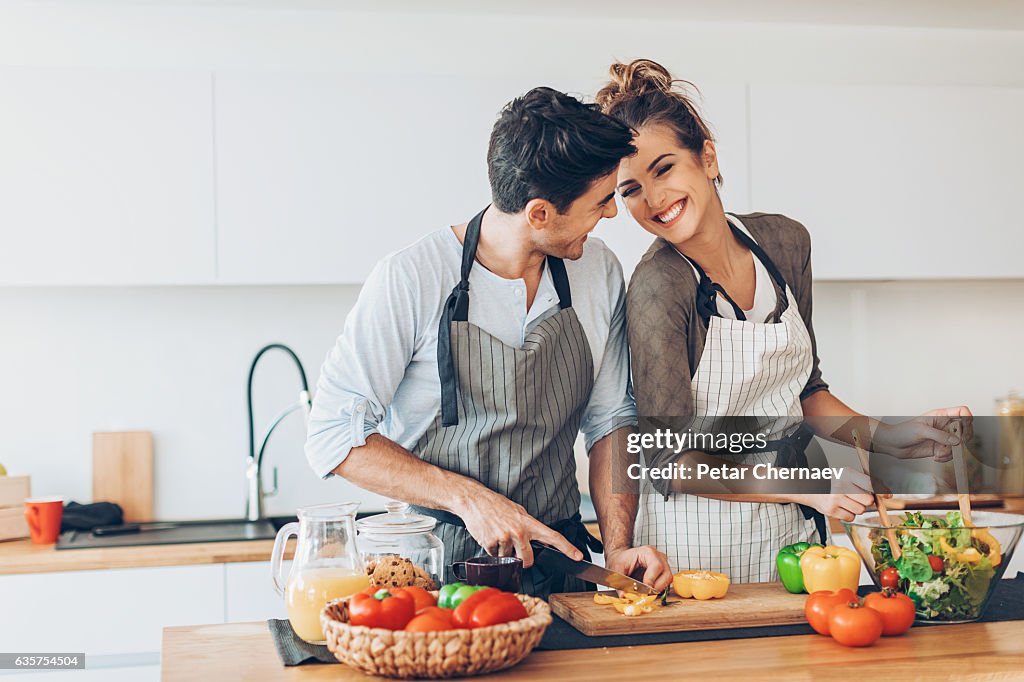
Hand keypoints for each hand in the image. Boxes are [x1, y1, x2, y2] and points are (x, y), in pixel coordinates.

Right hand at [452, 488, 581, 567]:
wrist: (474, 500)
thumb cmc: (496, 505)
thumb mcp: (518, 512)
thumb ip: (529, 527)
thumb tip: (540, 541)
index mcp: (529, 522)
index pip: (553, 536)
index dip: (567, 548)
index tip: (578, 557)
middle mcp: (519, 531)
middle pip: (528, 559)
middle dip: (523, 560)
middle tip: (515, 550)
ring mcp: (504, 538)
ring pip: (508, 558)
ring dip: (503, 552)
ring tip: (497, 534)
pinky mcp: (491, 543)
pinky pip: (494, 556)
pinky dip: (492, 550)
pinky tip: (489, 535)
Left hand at [604, 545, 673, 591]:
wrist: (621, 557)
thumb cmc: (620, 560)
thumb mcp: (616, 569)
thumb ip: (619, 582)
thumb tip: (623, 595)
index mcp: (648, 552)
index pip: (657, 566)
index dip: (651, 580)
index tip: (644, 590)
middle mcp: (659, 557)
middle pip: (667, 574)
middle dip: (656, 587)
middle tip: (645, 594)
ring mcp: (663, 565)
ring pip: (668, 580)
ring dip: (658, 589)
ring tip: (645, 593)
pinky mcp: (663, 573)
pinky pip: (666, 583)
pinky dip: (658, 590)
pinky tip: (648, 591)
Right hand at [795, 468, 887, 521]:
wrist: (809, 488)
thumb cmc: (833, 481)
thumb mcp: (847, 475)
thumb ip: (865, 483)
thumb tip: (886, 495)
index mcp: (847, 473)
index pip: (870, 483)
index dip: (882, 490)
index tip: (888, 495)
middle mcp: (841, 485)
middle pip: (868, 501)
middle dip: (867, 501)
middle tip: (858, 497)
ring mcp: (835, 499)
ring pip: (860, 510)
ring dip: (857, 508)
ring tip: (847, 501)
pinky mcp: (831, 510)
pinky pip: (851, 518)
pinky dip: (848, 515)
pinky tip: (841, 507)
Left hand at [874, 406, 973, 461]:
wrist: (892, 444)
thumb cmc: (903, 432)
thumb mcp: (921, 431)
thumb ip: (939, 435)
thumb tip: (957, 441)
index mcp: (940, 416)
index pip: (962, 411)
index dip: (968, 418)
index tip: (964, 427)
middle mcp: (944, 426)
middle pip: (966, 430)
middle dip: (963, 439)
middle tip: (955, 445)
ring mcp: (943, 437)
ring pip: (958, 445)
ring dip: (951, 451)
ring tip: (938, 453)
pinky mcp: (939, 448)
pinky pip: (951, 454)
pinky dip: (945, 457)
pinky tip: (935, 457)